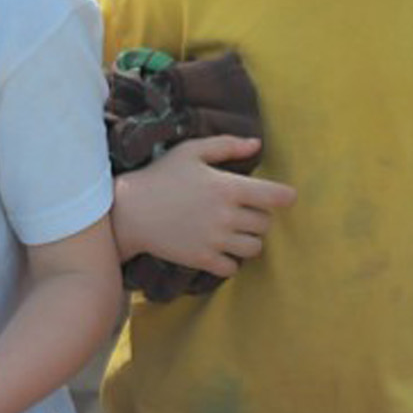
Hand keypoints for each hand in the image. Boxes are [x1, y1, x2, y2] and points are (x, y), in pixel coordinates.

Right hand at [114, 135, 296, 276]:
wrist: (128, 211)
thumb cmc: (160, 176)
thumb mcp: (190, 151)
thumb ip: (226, 145)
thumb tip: (257, 144)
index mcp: (228, 187)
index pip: (277, 197)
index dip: (284, 196)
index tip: (279, 197)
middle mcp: (226, 216)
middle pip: (266, 224)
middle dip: (258, 217)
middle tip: (241, 211)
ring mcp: (215, 240)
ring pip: (255, 248)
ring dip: (248, 240)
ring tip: (232, 232)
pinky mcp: (202, 259)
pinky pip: (233, 268)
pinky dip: (230, 261)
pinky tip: (218, 249)